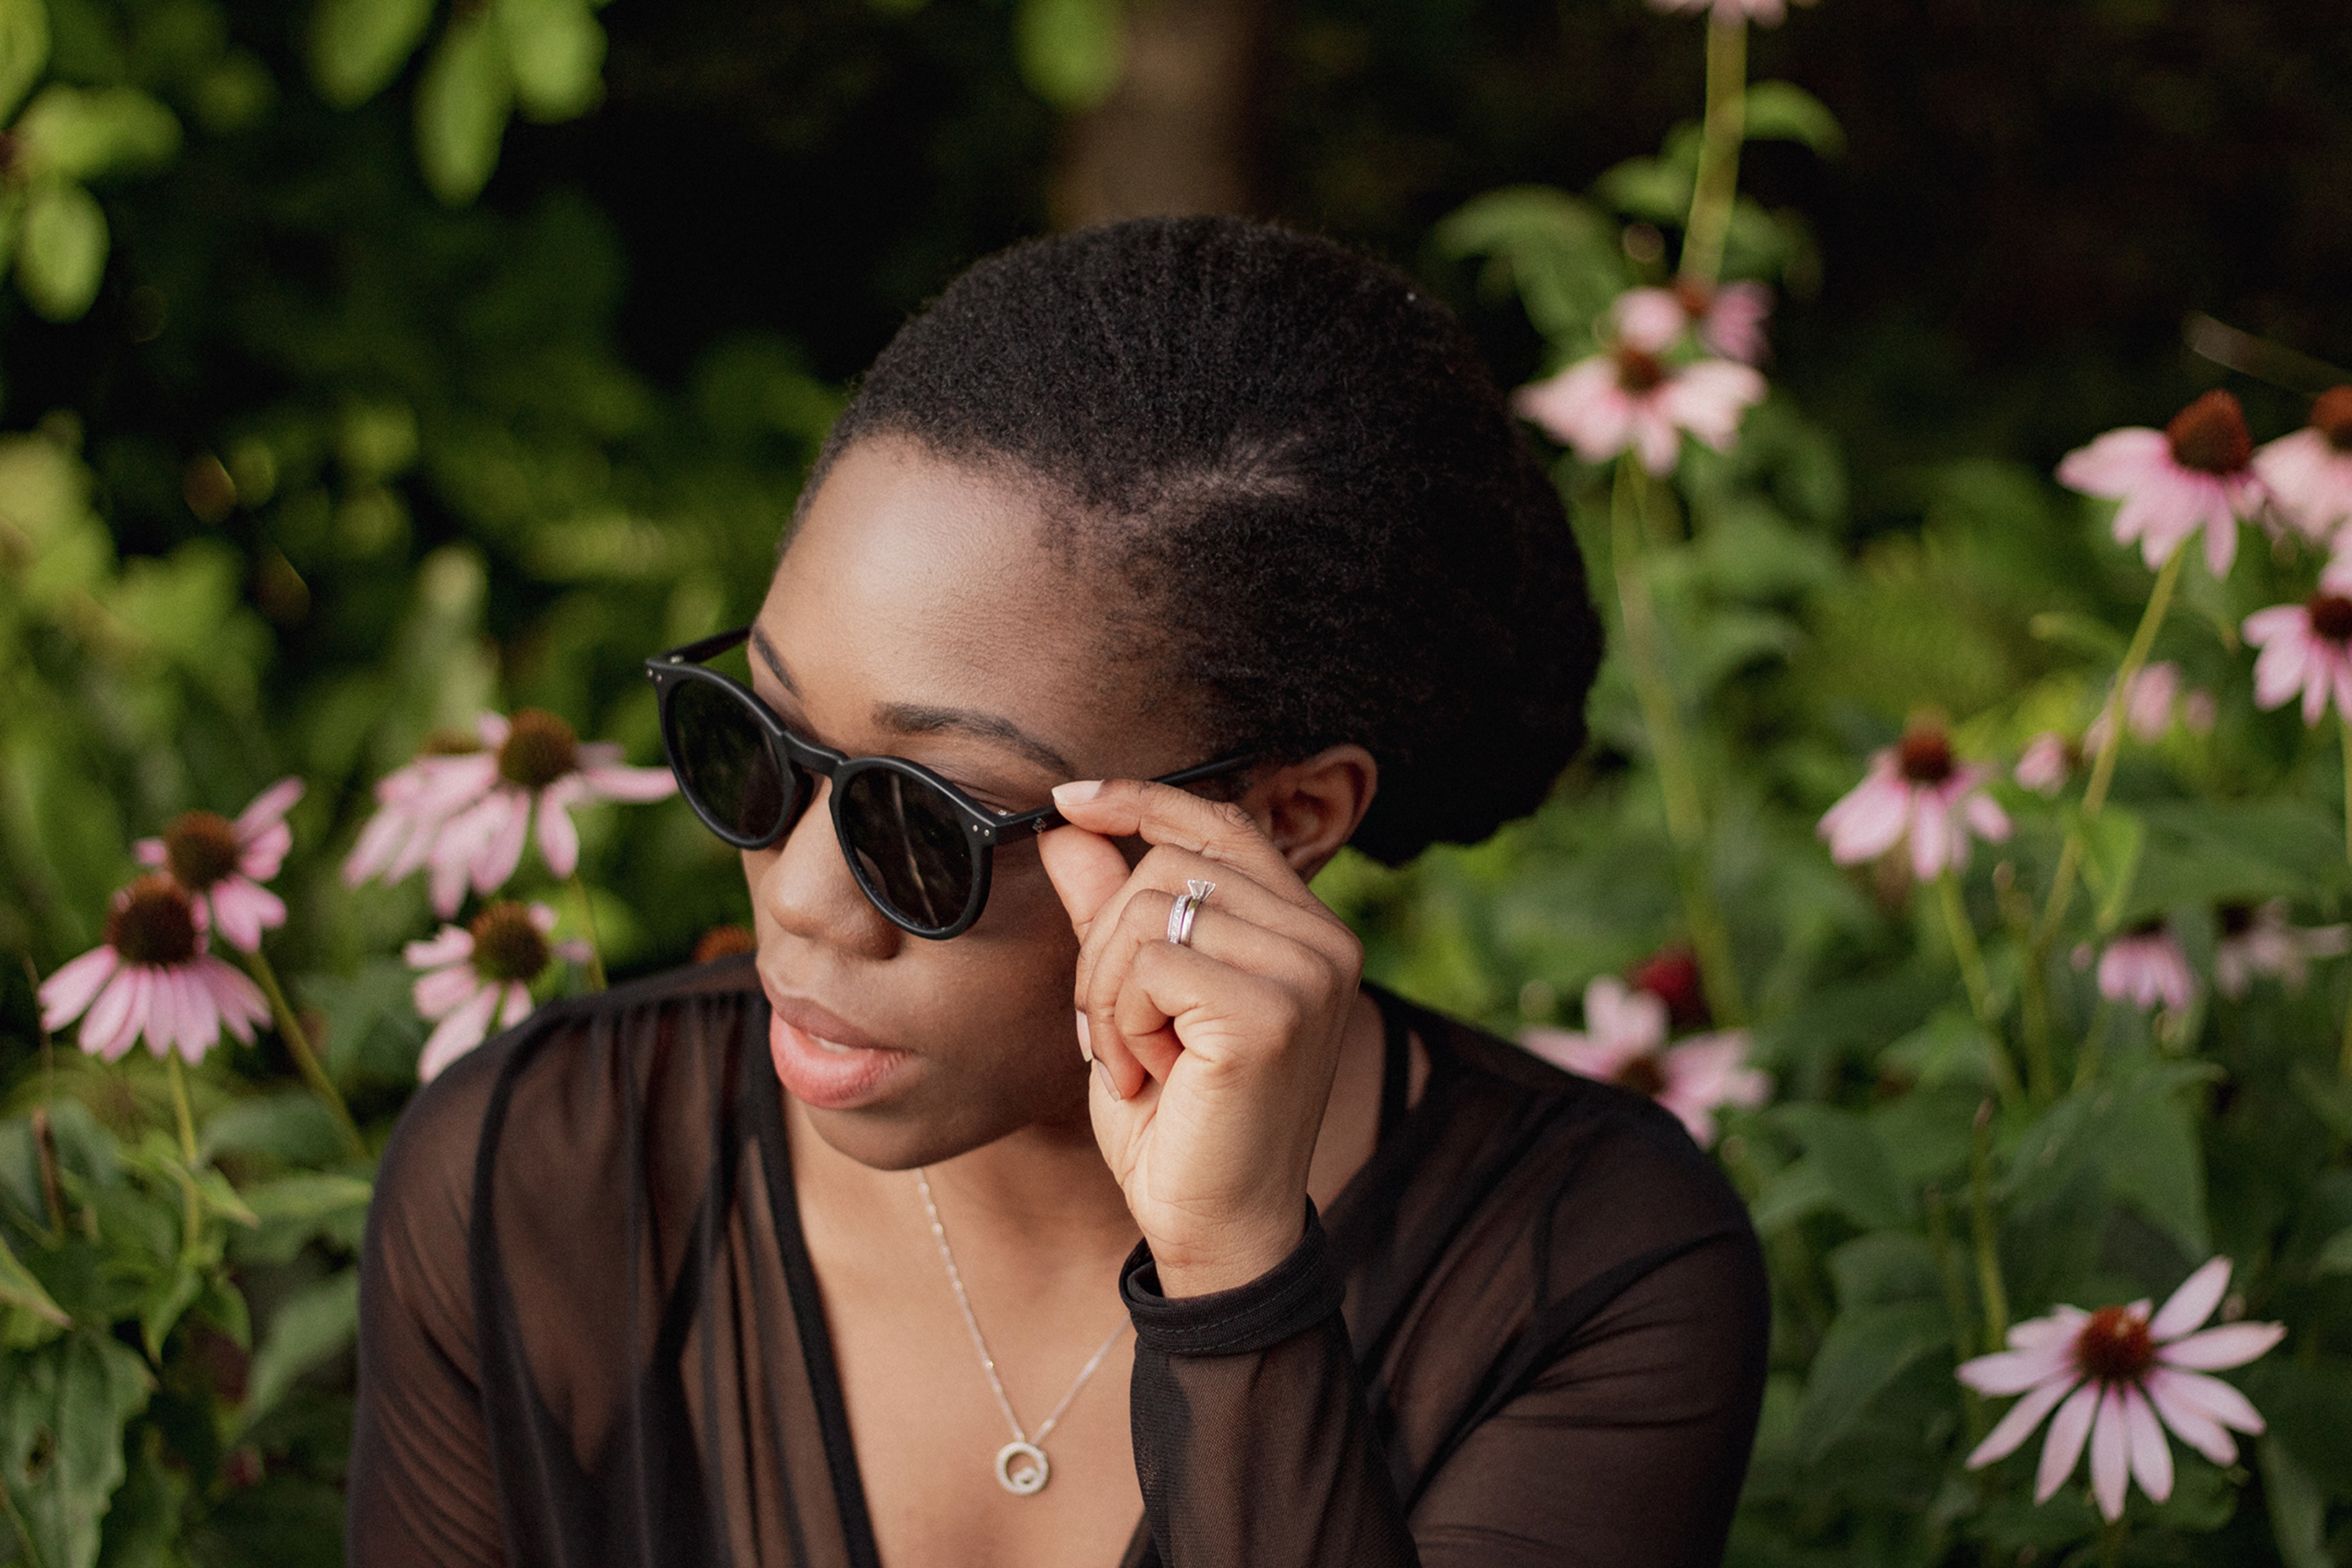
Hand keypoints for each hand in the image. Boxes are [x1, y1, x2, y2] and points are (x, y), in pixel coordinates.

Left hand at [1038, 778, 1364, 1295]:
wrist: (1215, 1229)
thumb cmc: (1179, 1119)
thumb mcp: (1133, 1000)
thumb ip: (1110, 911)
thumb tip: (1066, 828)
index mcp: (1304, 928)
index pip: (1221, 823)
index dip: (1142, 801)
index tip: (1068, 801)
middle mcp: (1323, 938)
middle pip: (1168, 865)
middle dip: (1107, 946)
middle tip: (1117, 1032)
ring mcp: (1307, 971)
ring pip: (1150, 909)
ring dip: (1111, 991)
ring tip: (1138, 1058)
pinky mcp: (1273, 1011)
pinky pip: (1152, 962)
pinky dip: (1123, 1020)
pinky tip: (1150, 1075)